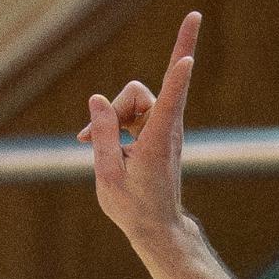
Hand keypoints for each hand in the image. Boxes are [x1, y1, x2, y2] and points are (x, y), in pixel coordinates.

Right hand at [78, 11, 200, 246]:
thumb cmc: (134, 207)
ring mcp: (165, 127)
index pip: (169, 102)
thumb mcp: (109, 175)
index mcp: (158, 142)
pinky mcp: (159, 128)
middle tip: (143, 73)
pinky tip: (92, 138)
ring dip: (111, 117)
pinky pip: (133, 110)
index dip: (177, 76)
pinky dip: (115, 120)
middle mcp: (167, 129)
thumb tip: (97, 98)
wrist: (157, 226)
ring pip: (132, 100)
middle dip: (119, 102)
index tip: (189, 52)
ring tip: (89, 143)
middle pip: (136, 93)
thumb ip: (103, 135)